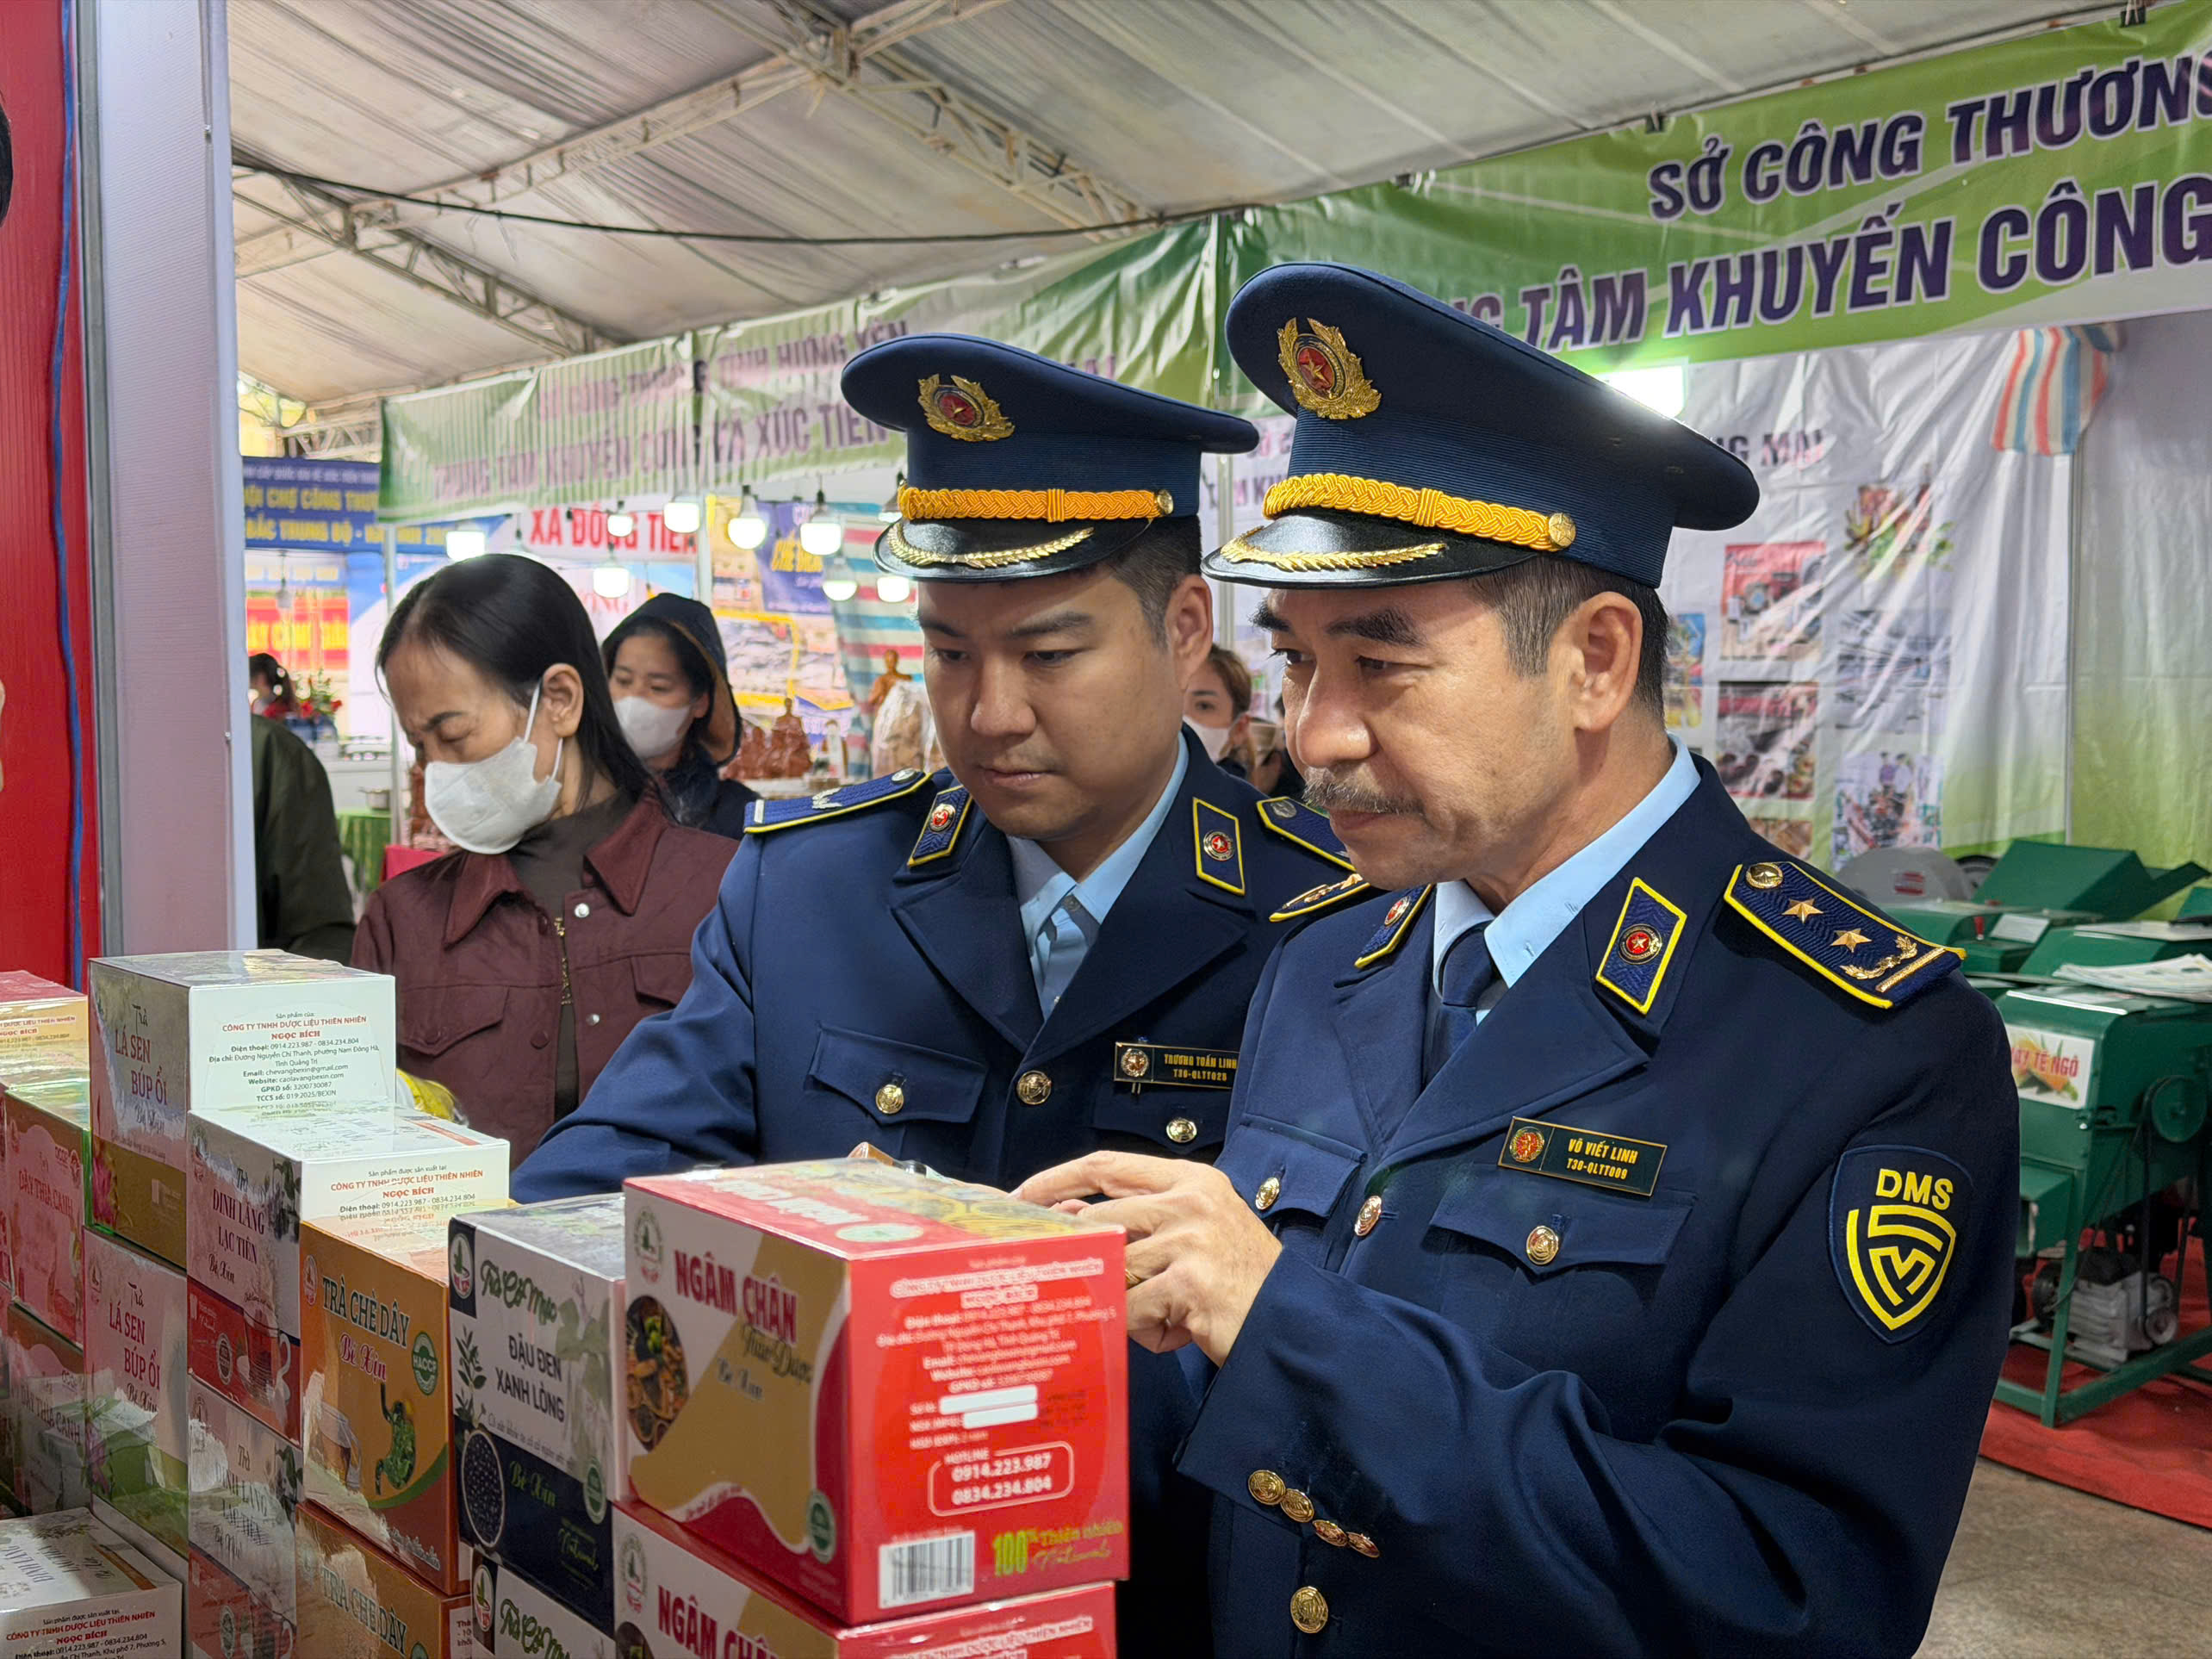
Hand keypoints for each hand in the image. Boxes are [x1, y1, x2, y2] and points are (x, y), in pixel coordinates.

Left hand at [1015, 1153, 1280, 1364]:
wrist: (1290, 1323)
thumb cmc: (1239, 1282)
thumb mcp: (1194, 1233)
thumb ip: (1142, 1221)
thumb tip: (1068, 1219)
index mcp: (1191, 1179)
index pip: (1108, 1164)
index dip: (1058, 1178)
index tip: (1024, 1195)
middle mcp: (1191, 1200)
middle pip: (1101, 1220)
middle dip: (1086, 1255)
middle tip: (1076, 1278)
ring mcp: (1190, 1238)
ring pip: (1116, 1269)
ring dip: (1129, 1302)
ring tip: (1164, 1315)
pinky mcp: (1188, 1281)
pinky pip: (1134, 1308)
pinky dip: (1147, 1329)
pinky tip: (1179, 1331)